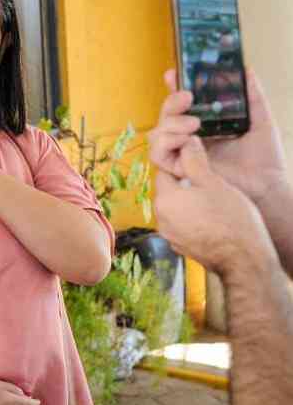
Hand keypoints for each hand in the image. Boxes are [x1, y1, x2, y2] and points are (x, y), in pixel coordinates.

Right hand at [149, 69, 287, 202]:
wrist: (267, 186)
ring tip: (194, 125)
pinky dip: (168, 145)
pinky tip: (187, 142)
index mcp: (204, 124)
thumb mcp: (260, 120)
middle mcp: (188, 138)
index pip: (181, 104)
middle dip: (171, 103)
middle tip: (188, 98)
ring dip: (170, 125)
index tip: (173, 73)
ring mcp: (182, 154)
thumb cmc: (265, 158)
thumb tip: (247, 70)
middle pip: (165, 116)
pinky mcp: (179, 171)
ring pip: (157, 134)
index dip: (173, 88)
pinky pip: (158, 156)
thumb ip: (252, 96)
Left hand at [154, 137, 276, 275]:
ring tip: (211, 203)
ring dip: (187, 202)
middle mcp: (161, 219)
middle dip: (183, 184)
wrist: (243, 260)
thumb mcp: (214, 183)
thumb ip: (194, 161)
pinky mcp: (179, 246)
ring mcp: (169, 235)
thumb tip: (186, 143)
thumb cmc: (232, 220)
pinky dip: (190, 219)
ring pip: (174, 208)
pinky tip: (210, 219)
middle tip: (206, 184)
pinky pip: (180, 225)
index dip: (179, 164)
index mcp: (165, 199)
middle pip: (167, 191)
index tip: (194, 164)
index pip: (164, 171)